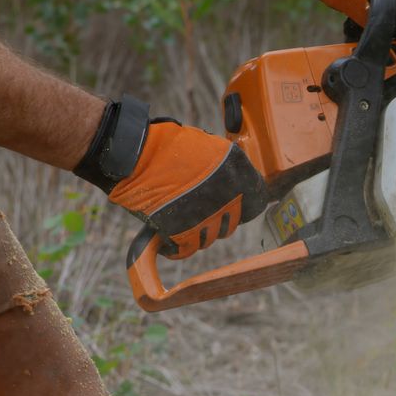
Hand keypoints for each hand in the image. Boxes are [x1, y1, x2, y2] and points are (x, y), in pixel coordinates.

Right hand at [74, 97, 267, 259]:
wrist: (138, 155)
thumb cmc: (171, 146)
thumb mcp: (211, 146)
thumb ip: (229, 166)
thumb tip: (237, 180)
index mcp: (239, 175)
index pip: (257, 203)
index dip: (246, 205)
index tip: (237, 205)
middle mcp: (228, 199)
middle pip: (230, 225)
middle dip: (219, 220)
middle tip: (202, 210)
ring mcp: (206, 218)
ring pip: (208, 239)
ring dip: (198, 233)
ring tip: (183, 219)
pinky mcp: (182, 232)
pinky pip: (185, 249)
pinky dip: (177, 247)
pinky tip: (171, 237)